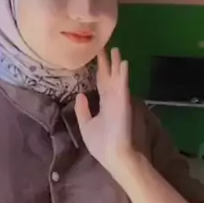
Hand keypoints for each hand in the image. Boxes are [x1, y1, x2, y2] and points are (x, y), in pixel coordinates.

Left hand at [75, 48, 136, 182]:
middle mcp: (112, 99)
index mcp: (104, 104)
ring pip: (117, 77)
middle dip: (107, 63)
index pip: (101, 83)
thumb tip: (80, 94)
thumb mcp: (86, 125)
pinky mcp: (123, 102)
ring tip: (116, 49)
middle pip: (109, 77)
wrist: (114, 156)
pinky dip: (123, 73)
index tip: (98, 58)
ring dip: (116, 63)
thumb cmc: (101, 144)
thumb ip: (83, 110)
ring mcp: (118, 99)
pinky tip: (123, 62)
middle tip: (105, 46)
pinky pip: (122, 85)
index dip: (100, 71)